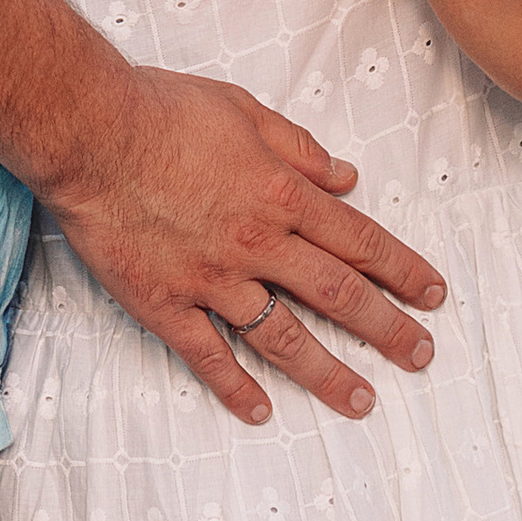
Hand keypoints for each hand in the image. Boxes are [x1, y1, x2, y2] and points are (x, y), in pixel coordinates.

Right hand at [41, 68, 446, 427]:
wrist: (88, 132)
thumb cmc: (162, 110)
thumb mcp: (243, 109)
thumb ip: (298, 147)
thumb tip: (346, 177)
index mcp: (281, 193)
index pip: (360, 240)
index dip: (402, 270)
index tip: (432, 294)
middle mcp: (257, 242)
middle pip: (338, 294)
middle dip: (387, 329)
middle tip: (421, 355)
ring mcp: (212, 279)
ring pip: (284, 337)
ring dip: (327, 373)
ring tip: (362, 401)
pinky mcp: (166, 303)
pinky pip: (208, 355)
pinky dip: (235, 387)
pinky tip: (260, 411)